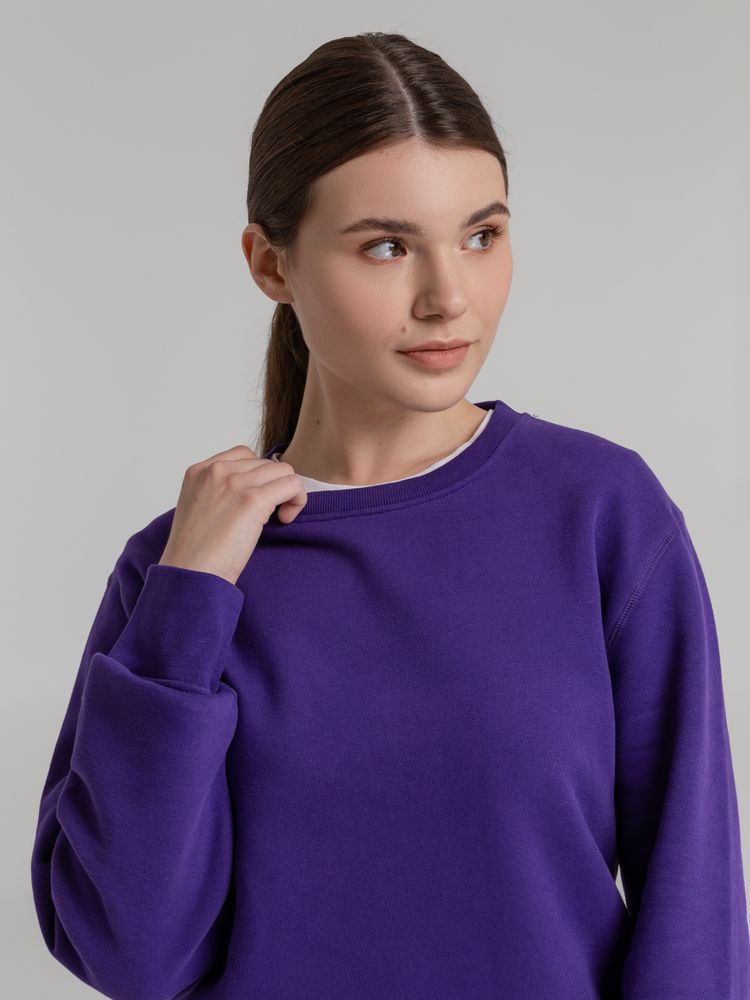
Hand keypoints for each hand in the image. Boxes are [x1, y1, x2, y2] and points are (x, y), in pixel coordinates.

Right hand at [158, 445, 306, 584]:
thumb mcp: (200, 509)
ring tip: (279, 517)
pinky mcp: (252, 499)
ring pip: (283, 471)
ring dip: (288, 492)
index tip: (256, 502)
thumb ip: (220, 492)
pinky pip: (292, 484)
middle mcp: (216, 471)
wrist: (189, 574)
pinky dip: (297, 500)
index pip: (244, 455)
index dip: (258, 476)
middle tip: (270, 515)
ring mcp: (234, 482)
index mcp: (199, 471)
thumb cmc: (196, 552)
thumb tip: (258, 488)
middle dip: (274, 487)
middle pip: (266, 463)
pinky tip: (286, 519)